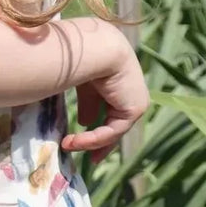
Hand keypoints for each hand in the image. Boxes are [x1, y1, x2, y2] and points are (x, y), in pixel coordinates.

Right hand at [61, 34, 148, 159]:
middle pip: (116, 123)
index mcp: (118, 80)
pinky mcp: (135, 109)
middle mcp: (130, 90)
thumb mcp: (82, 82)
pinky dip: (93, 139)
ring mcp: (136, 100)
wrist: (96, 48)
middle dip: (100, 142)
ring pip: (114, 130)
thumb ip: (88, 102)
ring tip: (69, 146)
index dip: (95, 125)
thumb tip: (86, 122)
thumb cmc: (82, 56)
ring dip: (92, 142)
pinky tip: (75, 141)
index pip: (109, 109)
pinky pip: (113, 131)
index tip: (78, 139)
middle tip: (88, 158)